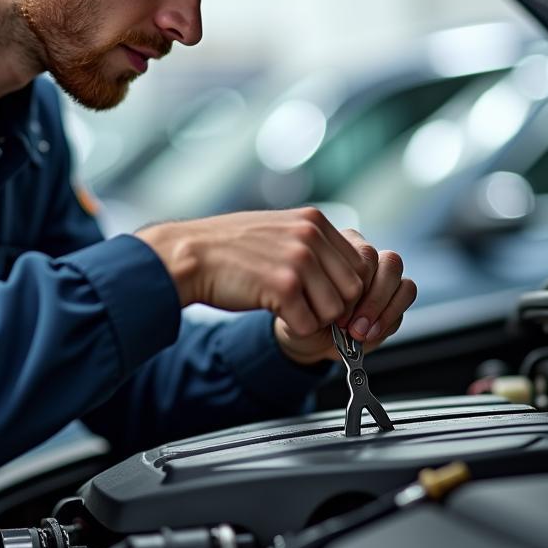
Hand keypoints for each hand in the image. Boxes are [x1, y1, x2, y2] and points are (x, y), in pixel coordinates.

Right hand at [136, 208, 398, 347]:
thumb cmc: (227, 247)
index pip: (358, 263)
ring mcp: (298, 260)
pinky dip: (293, 327)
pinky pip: (308, 324)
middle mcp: (310, 236)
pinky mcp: (283, 286)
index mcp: (313, 220)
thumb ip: (310, 243)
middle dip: (333, 306)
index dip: (344, 287)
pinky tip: (272, 312)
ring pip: (334, 310)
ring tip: (285, 307)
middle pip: (352, 289)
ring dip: (313, 318)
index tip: (326, 298)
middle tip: (306, 308)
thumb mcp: (277, 230)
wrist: (189, 255)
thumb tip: (339, 271)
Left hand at [273, 228, 415, 363]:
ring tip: (360, 332)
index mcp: (341, 247)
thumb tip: (343, 300)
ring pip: (403, 281)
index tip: (336, 314)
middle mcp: (367, 257)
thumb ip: (321, 296)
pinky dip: (390, 318)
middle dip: (373, 300)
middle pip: (390, 263)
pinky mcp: (396, 296)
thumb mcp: (303, 304)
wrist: (308, 336)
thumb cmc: (303, 314)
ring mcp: (384, 276)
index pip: (365, 254)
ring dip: (383, 311)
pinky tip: (370, 334)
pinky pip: (406, 298)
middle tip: (352, 327)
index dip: (355, 286)